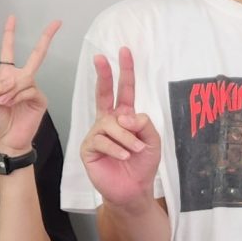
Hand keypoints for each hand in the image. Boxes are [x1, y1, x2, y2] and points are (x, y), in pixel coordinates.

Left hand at [0, 17, 60, 156]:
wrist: (6, 141)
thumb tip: (10, 80)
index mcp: (7, 77)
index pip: (9, 52)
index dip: (9, 35)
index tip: (12, 18)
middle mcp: (22, 80)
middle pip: (36, 55)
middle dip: (46, 38)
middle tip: (57, 23)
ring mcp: (33, 89)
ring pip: (25, 78)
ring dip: (12, 90)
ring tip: (3, 103)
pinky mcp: (40, 99)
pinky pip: (31, 89)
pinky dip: (18, 96)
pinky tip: (12, 104)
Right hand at [81, 50, 164, 206]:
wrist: (134, 190)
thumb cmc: (143, 164)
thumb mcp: (152, 141)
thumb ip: (144, 123)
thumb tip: (126, 116)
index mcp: (124, 116)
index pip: (124, 90)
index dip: (125, 71)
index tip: (124, 51)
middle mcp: (108, 121)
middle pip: (103, 93)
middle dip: (103, 74)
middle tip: (100, 57)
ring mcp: (96, 134)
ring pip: (111, 125)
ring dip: (127, 138)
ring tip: (134, 151)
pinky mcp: (89, 148)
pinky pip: (102, 141)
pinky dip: (117, 148)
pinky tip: (124, 156)